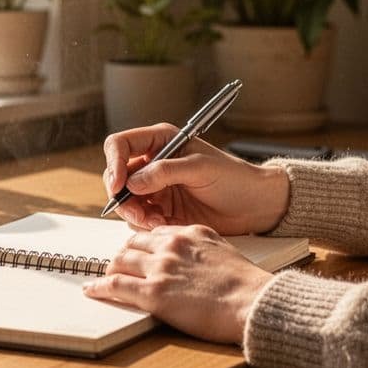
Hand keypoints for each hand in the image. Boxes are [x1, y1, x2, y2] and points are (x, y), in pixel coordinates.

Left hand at [83, 225, 274, 343]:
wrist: (253, 302)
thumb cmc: (247, 285)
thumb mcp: (225, 252)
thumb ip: (203, 249)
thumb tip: (193, 258)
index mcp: (190, 233)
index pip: (154, 233)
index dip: (142, 244)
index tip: (136, 252)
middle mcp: (172, 245)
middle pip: (132, 243)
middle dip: (123, 255)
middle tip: (117, 266)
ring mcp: (160, 268)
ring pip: (119, 260)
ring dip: (109, 270)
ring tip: (104, 279)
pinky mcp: (153, 293)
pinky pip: (116, 285)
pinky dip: (99, 288)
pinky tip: (93, 291)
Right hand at [102, 123, 289, 233]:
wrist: (253, 205)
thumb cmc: (234, 178)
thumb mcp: (200, 168)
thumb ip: (165, 171)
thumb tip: (133, 182)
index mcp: (161, 141)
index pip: (120, 145)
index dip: (114, 164)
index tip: (118, 185)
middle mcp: (153, 163)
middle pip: (116, 176)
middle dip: (122, 196)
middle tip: (138, 213)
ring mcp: (155, 188)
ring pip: (124, 201)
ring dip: (134, 214)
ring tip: (156, 221)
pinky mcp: (160, 211)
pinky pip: (138, 219)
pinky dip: (144, 225)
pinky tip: (163, 225)